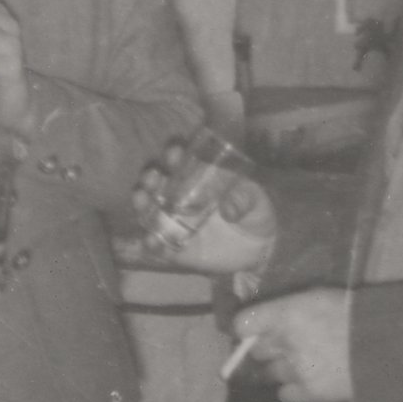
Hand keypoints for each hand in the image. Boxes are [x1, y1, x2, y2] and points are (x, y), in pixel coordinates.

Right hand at [118, 138, 278, 274]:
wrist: (261, 248)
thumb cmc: (255, 213)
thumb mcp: (256, 200)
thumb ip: (244, 199)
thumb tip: (229, 209)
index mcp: (199, 178)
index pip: (181, 161)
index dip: (174, 154)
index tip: (175, 153)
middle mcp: (181, 197)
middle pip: (157, 184)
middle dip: (150, 177)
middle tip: (153, 176)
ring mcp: (176, 223)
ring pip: (149, 211)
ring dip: (141, 204)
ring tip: (141, 199)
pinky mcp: (177, 248)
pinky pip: (157, 245)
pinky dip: (150, 243)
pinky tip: (148, 241)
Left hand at [230, 288, 351, 401]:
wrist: (385, 346)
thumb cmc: (353, 313)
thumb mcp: (318, 296)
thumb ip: (288, 306)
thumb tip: (265, 318)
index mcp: (287, 312)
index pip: (242, 324)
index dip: (244, 327)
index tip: (249, 329)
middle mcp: (284, 342)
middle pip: (256, 350)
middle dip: (267, 347)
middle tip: (285, 343)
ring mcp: (294, 371)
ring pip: (269, 373)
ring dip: (280, 368)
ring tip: (303, 362)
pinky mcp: (307, 393)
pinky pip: (284, 394)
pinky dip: (292, 388)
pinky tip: (307, 379)